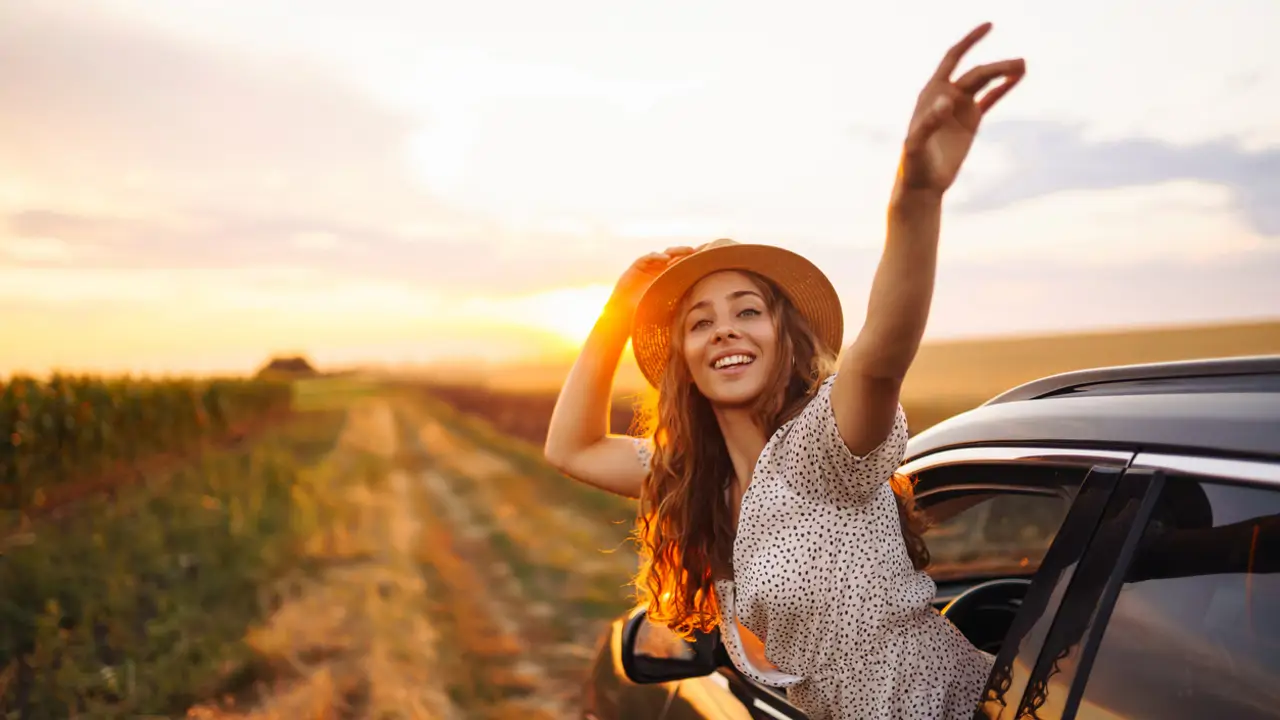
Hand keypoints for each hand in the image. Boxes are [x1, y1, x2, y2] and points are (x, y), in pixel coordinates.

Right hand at [611, 246, 695, 309]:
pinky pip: (649, 258)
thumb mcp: (666, 306)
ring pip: (666, 254)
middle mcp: (662, 270)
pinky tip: (666, 259)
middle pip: (678, 257)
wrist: (623, 312)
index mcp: (671, 278)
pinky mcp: (638, 265)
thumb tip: (700, 305)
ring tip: (688, 251)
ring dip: (677, 252)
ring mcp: (650, 266)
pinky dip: (657, 257)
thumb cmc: (645, 312)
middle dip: (689, 252)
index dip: (695, 259)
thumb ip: (678, 299)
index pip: (685, 265)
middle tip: (700, 251)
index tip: (708, 255)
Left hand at [899, 23, 1024, 194]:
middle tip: (1020, 64)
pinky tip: (1018, 78)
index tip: (989, 26)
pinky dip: (1003, 88)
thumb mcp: (916, 145)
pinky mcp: (970, 121)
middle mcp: (946, 95)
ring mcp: (960, 107)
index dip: (969, 41)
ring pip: (985, 83)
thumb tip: (946, 100)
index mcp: (931, 93)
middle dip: (997, 67)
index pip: (952, 58)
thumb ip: (928, 122)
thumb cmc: (913, 165)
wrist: (922, 184)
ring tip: (1023, 66)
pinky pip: (990, 99)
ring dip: (1003, 73)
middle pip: (976, 73)